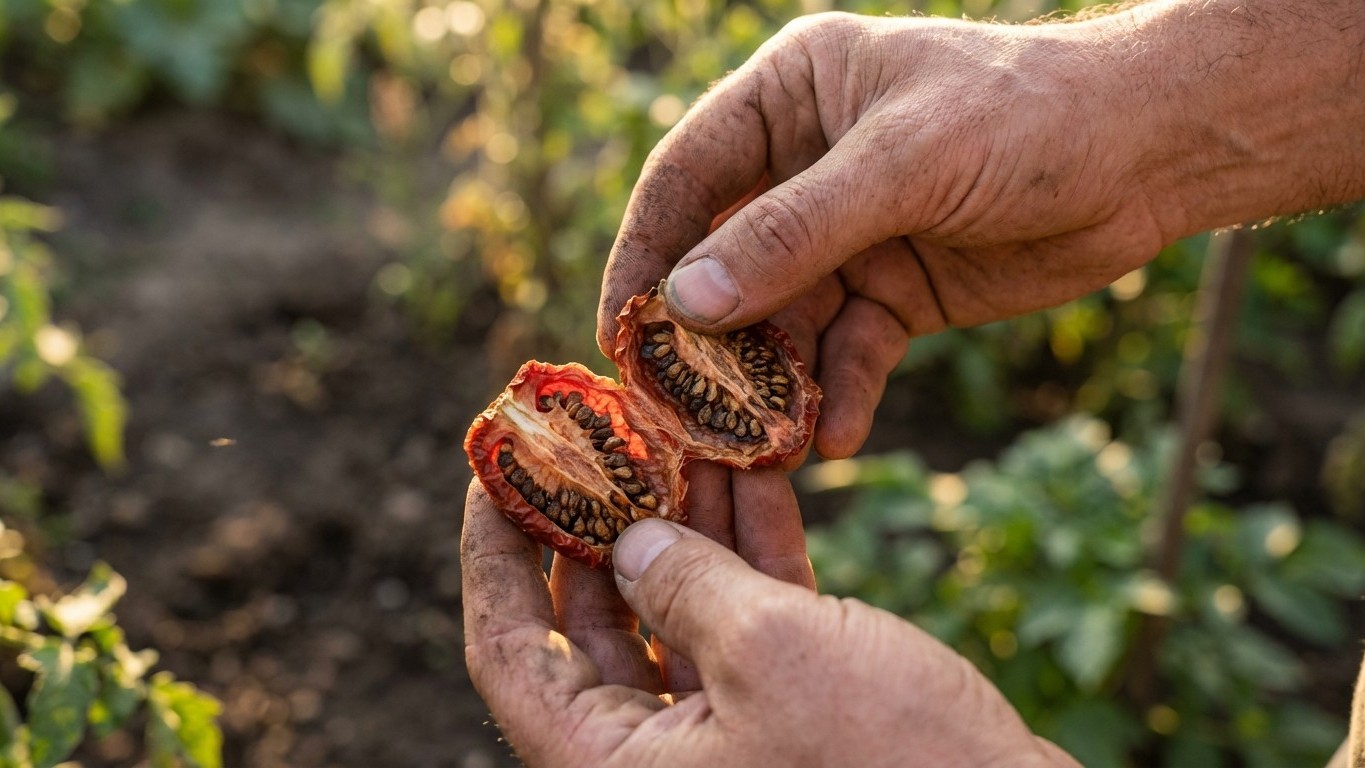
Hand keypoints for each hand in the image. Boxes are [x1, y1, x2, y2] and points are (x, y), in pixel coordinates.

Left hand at [461, 471, 1078, 766]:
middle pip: (594, 621)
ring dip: (682, 518)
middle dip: (598, 517)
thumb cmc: (893, 763)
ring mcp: (726, 736)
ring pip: (676, 610)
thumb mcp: (770, 651)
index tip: (494, 470)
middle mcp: (657, 759)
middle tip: (598, 429)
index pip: (512, 652)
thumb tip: (632, 544)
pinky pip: (748, 622)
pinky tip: (754, 470)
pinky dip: (749, 551)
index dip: (492, 556)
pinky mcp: (794, 716)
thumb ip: (685, 585)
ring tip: (676, 426)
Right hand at [597, 3, 1364, 459]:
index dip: (645, 254)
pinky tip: (833, 438)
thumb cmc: (1027, 116)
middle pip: (722, 263)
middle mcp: (802, 168)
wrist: (1151, 155)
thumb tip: (684, 303)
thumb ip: (792, 234)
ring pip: (780, 323)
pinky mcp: (889, 295)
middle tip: (676, 413)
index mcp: (787, 100)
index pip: (685, 178)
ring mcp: (846, 237)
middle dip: (703, 341)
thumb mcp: (903, 164)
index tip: (619, 332)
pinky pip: (844, 355)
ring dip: (768, 386)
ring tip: (755, 447)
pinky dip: (836, 396)